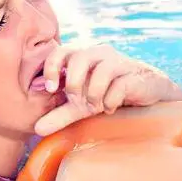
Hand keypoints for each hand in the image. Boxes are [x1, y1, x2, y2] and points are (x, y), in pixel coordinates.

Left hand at [34, 43, 181, 135]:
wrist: (145, 93)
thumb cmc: (108, 94)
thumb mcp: (81, 107)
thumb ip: (59, 115)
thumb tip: (36, 129)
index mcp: (82, 56)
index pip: (60, 51)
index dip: (51, 68)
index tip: (51, 89)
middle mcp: (99, 53)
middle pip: (80, 58)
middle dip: (75, 84)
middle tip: (78, 100)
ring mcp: (119, 62)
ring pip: (102, 71)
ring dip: (95, 94)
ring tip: (97, 106)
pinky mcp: (135, 75)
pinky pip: (120, 85)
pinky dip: (111, 100)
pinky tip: (111, 108)